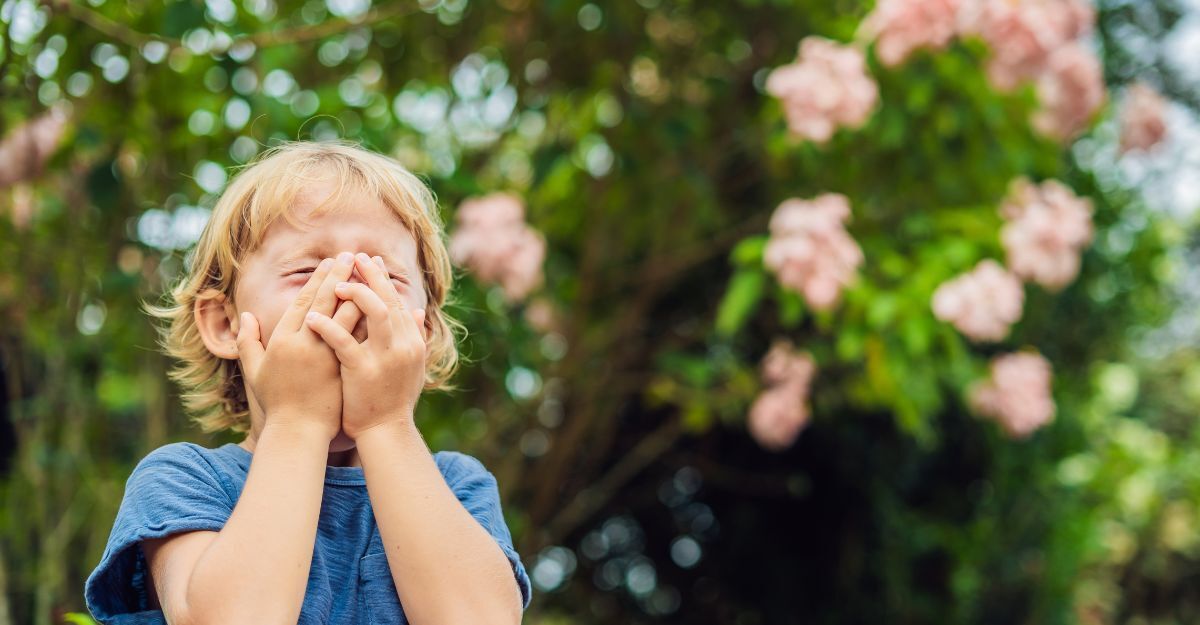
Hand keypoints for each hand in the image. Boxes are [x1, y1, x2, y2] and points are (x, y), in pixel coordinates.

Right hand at [236, 253, 360, 440]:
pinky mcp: (344, 368)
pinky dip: (369, 319)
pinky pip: (359, 337)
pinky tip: (380, 304)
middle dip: (338, 276)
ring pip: (345, 316)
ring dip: (357, 291)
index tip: (328, 263)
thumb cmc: (277, 402)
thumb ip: (248, 341)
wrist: (299, 432)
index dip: (317, 281)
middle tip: (350, 256)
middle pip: (325, 302)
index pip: (304, 302)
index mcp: (282, 341)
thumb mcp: (255, 371)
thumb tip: (245, 314)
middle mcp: (304, 344)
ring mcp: (326, 356)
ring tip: (367, 273)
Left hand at [303, 252, 427, 439]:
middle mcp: (403, 345)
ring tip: (334, 283)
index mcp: (412, 341)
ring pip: (373, 312)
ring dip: (353, 293)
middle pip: (387, 299)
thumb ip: (415, 337)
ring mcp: (385, 357)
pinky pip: (343, 341)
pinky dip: (328, 326)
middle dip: (370, 275)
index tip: (368, 260)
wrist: (387, 432)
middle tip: (352, 256)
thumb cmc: (394, 400)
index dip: (382, 279)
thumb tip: (417, 311)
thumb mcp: (412, 366)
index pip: (397, 301)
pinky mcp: (363, 370)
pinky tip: (312, 316)